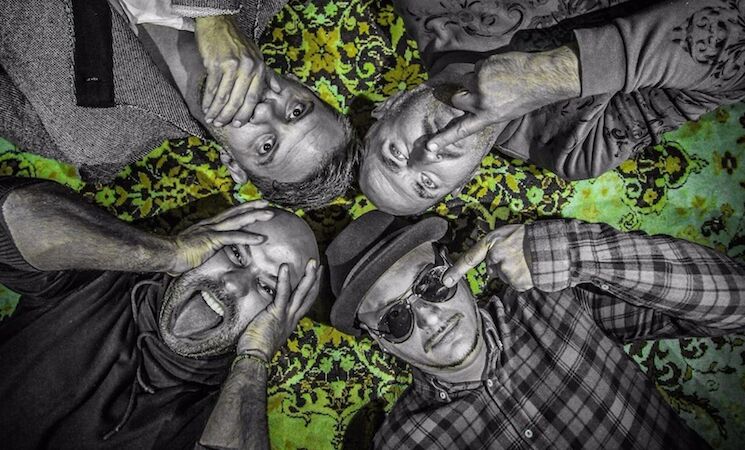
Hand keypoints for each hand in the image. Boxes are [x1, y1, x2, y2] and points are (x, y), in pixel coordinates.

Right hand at [168, 201, 273, 273]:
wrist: (165, 254)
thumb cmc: (176, 255)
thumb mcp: (194, 249)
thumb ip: (203, 247)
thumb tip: (205, 252)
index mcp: (208, 226)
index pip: (229, 214)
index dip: (242, 209)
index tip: (255, 205)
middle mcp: (211, 224)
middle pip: (236, 212)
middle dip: (252, 206)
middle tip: (267, 202)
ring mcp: (212, 230)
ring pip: (238, 220)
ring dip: (255, 216)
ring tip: (270, 214)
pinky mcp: (212, 239)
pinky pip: (234, 237)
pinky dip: (249, 237)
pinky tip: (261, 238)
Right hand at [195, 15, 266, 126]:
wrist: (219, 22)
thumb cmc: (238, 41)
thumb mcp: (257, 55)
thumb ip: (266, 74)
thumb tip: (277, 90)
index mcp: (258, 68)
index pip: (253, 97)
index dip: (245, 113)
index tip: (238, 123)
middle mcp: (247, 68)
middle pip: (239, 100)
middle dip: (229, 116)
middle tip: (222, 125)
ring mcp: (231, 66)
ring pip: (224, 96)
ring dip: (216, 111)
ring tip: (211, 119)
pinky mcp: (215, 63)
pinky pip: (212, 88)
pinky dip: (208, 100)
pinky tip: (205, 107)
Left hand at [237, 259, 321, 357]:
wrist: (255, 358)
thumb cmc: (256, 347)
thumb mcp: (268, 331)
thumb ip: (271, 321)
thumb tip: (266, 315)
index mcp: (290, 322)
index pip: (304, 303)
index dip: (311, 290)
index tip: (315, 278)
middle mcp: (292, 318)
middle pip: (308, 296)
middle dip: (314, 280)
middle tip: (318, 265)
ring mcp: (286, 315)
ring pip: (301, 293)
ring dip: (308, 277)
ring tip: (312, 262)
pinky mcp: (276, 313)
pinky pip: (283, 294)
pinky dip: (284, 280)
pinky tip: (285, 267)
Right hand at [426, 46, 580, 151]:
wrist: (541, 76)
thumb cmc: (525, 97)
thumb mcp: (504, 113)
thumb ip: (484, 112)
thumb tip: (466, 106)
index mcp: (487, 117)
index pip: (461, 130)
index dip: (443, 139)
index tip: (430, 147)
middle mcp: (481, 102)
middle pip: (456, 98)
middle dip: (463, 94)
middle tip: (480, 90)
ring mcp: (481, 83)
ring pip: (465, 79)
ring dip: (475, 78)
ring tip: (496, 78)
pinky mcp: (483, 67)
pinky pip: (476, 66)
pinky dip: (486, 67)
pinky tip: (500, 69)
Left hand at [442, 224, 532, 291]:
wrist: (550, 245)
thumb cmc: (529, 236)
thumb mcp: (507, 234)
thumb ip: (494, 247)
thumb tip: (490, 266)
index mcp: (492, 242)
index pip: (470, 258)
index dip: (456, 271)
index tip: (446, 281)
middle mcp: (495, 257)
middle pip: (492, 267)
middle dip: (501, 263)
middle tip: (517, 254)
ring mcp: (506, 270)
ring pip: (504, 276)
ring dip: (513, 271)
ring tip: (526, 260)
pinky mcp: (516, 282)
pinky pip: (515, 283)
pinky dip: (522, 278)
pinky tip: (529, 269)